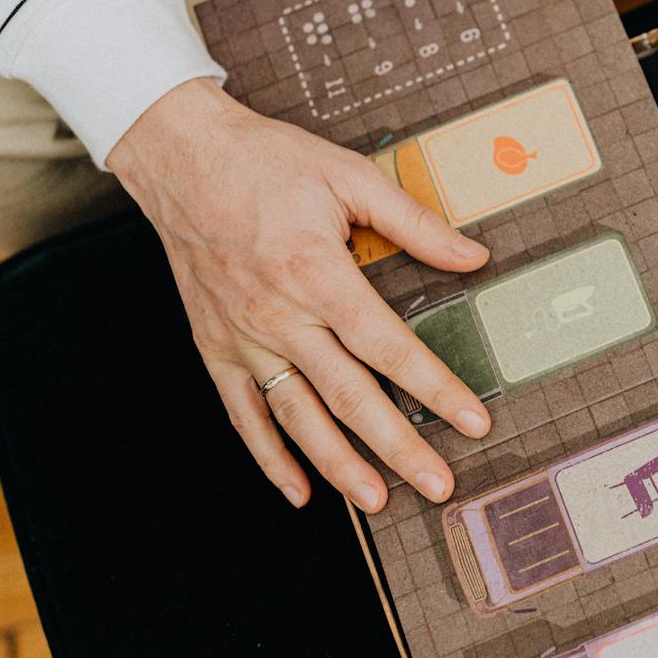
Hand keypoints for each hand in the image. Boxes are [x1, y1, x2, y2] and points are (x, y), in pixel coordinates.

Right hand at [108, 78, 492, 511]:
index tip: (472, 420)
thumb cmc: (268, 162)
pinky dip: (270, 457)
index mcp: (317, 273)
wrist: (182, 156)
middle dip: (399, 446)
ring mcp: (243, 338)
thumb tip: (474, 255)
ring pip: (298, 417)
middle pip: (349, 396)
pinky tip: (300, 490)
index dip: (434, 387)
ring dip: (339, 465)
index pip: (388, 347)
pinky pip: (244, 414)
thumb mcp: (349, 176)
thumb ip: (414, 222)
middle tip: (439, 485)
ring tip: (379, 501)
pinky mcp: (215, 348)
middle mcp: (279, 316)